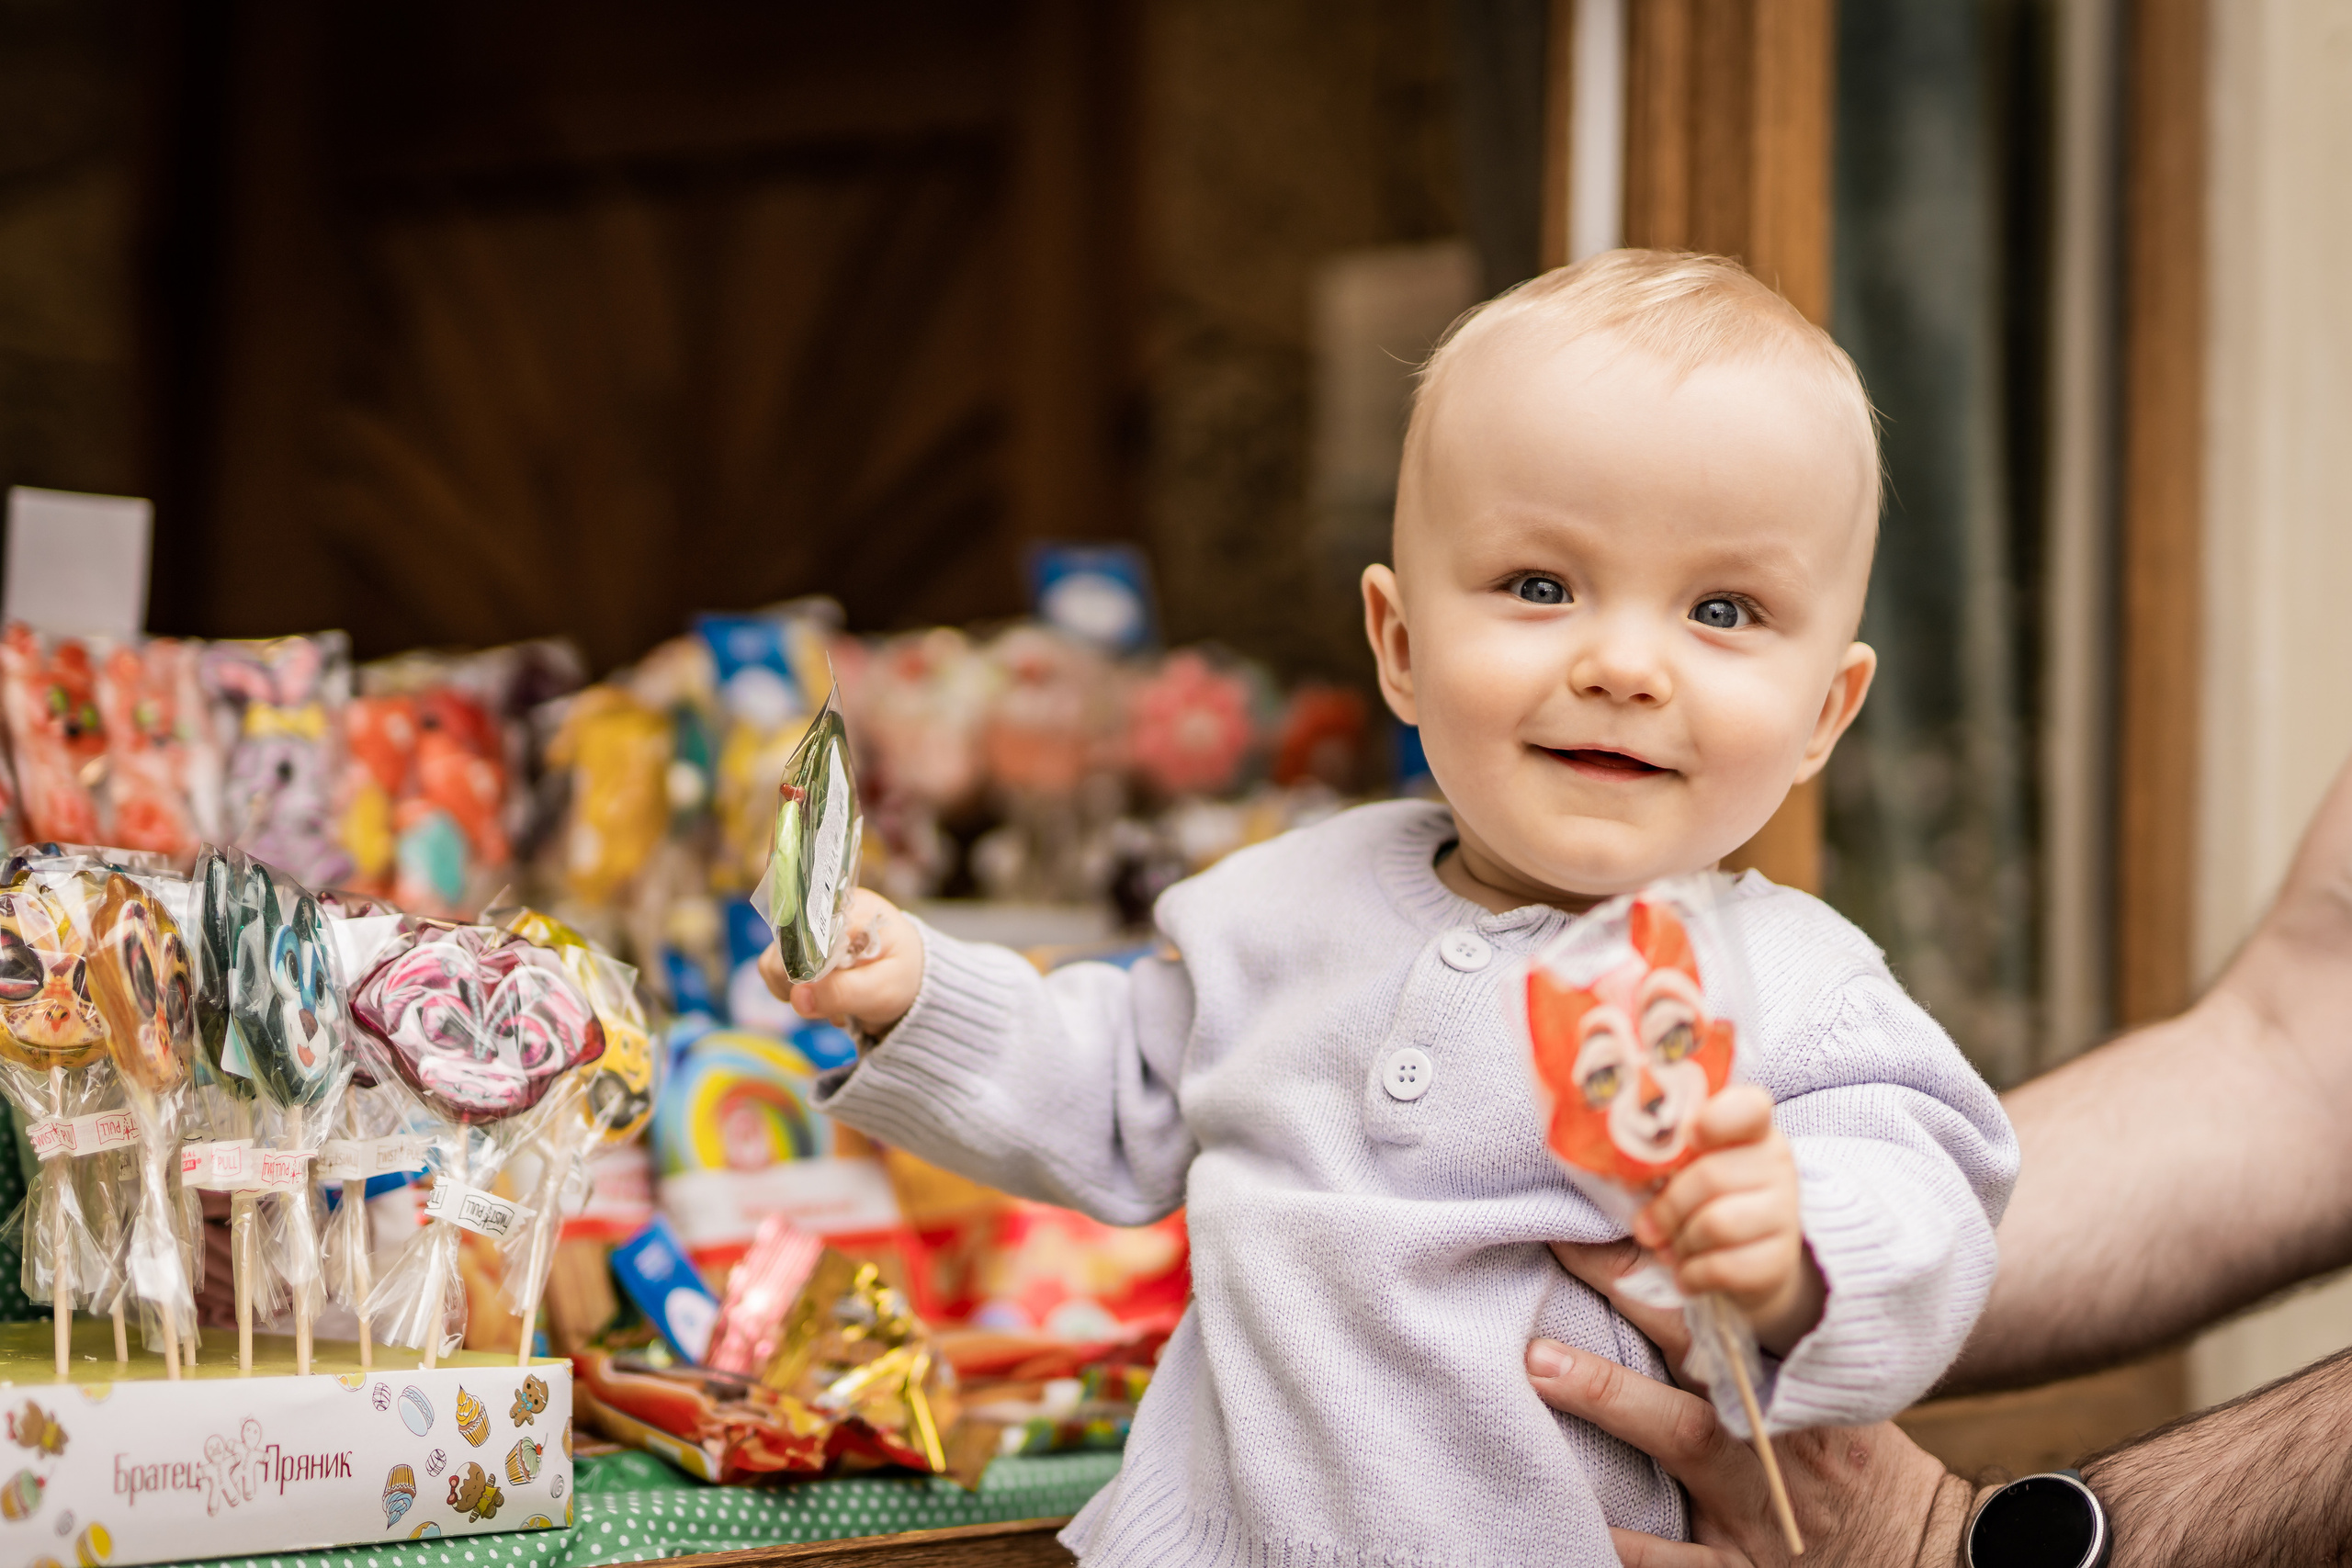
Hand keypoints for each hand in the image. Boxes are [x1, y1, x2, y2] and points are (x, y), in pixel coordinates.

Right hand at [757, 887, 922, 1038]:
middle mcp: (823, 911)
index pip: (806, 930)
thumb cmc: (901, 977)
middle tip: (840, 1004)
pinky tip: (825, 999)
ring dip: (801, 993)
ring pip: (775, 963)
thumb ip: (842, 993)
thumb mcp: (882, 989)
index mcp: (851, 908)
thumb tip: (797, 999)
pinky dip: (796, 994)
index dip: (806, 967)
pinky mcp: (796, 948)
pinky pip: (775, 973)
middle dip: (806, 985)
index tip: (822, 995)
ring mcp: (806, 930)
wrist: (907, 978)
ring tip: (838, 1002)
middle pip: (784, 946)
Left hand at [1533, 1240, 1978, 1566]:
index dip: (1664, 1268)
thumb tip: (1679, 1275)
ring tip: (1540, 1366)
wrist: (1922, 1550)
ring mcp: (1751, 1500)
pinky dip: (1633, 1545)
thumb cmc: (1856, 1464)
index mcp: (1784, 1384)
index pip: (1720, 1312)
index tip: (1605, 1227)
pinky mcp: (1740, 1566)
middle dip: (1629, 1306)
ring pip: (1678, 1439)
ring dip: (1609, 1398)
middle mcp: (1764, 1432)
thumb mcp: (1823, 1396)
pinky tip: (1582, 1520)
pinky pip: (1680, 1559)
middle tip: (1561, 1265)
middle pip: (1691, 1354)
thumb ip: (1758, 1347)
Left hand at [1632, 1086, 1824, 1354]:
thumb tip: (1612, 1170)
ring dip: (1680, 1244)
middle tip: (1647, 1227)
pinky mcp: (1781, 1258)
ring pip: (1717, 1223)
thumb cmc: (1699, 1205)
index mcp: (1747, 1129)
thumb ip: (1653, 1159)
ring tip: (1673, 1249)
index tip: (1691, 1136)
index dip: (1718, 1119)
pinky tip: (1688, 1274)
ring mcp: (1784, 1210)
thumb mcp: (1679, 1172)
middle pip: (1710, 1176)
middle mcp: (1774, 1162)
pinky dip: (1693, 1275)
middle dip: (1666, 1208)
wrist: (1748, 1263)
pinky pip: (1725, 1267)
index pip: (1749, 1107)